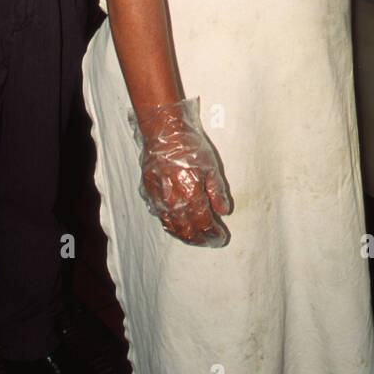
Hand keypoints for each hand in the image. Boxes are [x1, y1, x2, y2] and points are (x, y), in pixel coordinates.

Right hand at [132, 97, 233, 247]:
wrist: (164, 132)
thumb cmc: (189, 146)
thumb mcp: (211, 166)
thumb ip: (217, 191)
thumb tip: (224, 211)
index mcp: (191, 195)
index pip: (203, 223)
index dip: (213, 233)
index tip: (221, 237)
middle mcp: (173, 202)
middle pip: (187, 230)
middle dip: (200, 239)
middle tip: (210, 241)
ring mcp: (158, 199)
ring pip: (172, 226)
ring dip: (185, 236)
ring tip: (195, 238)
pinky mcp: (149, 194)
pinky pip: (160, 216)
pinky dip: (170, 225)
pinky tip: (177, 226)